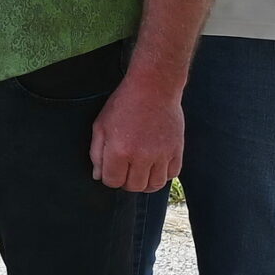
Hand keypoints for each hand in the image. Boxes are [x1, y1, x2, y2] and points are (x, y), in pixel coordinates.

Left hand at [91, 77, 182, 192]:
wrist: (154, 87)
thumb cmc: (124, 104)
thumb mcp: (100, 125)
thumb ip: (97, 153)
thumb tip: (98, 175)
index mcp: (119, 151)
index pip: (113, 182)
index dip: (109, 178)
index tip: (111, 169)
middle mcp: (142, 156)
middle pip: (134, 187)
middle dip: (126, 182)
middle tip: (125, 171)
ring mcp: (162, 154)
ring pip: (155, 185)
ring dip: (145, 182)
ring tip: (140, 172)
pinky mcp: (177, 150)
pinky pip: (172, 175)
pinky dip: (163, 175)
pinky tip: (155, 166)